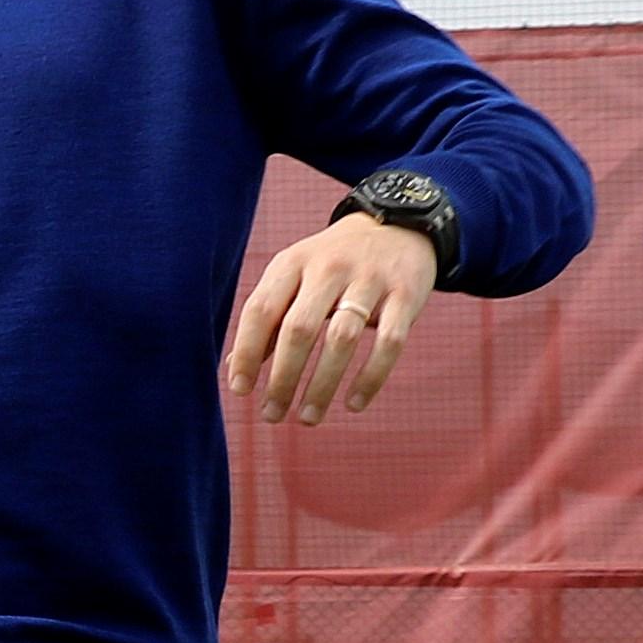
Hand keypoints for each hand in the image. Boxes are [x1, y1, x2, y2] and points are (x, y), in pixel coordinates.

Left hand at [224, 212, 438, 424]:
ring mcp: (370, 280)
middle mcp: (329, 267)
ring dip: (322, 385)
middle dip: (282, 378)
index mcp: (293, 262)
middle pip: (299, 328)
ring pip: (342, 338)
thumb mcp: (295, 276)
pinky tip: (354, 404)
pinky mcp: (406, 294)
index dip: (247, 352)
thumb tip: (236, 369)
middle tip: (272, 415)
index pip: (261, 309)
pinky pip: (389, 343)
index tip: (240, 389)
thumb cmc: (334, 264)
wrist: (398, 225)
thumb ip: (269, 318)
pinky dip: (370, 378)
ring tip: (308, 417)